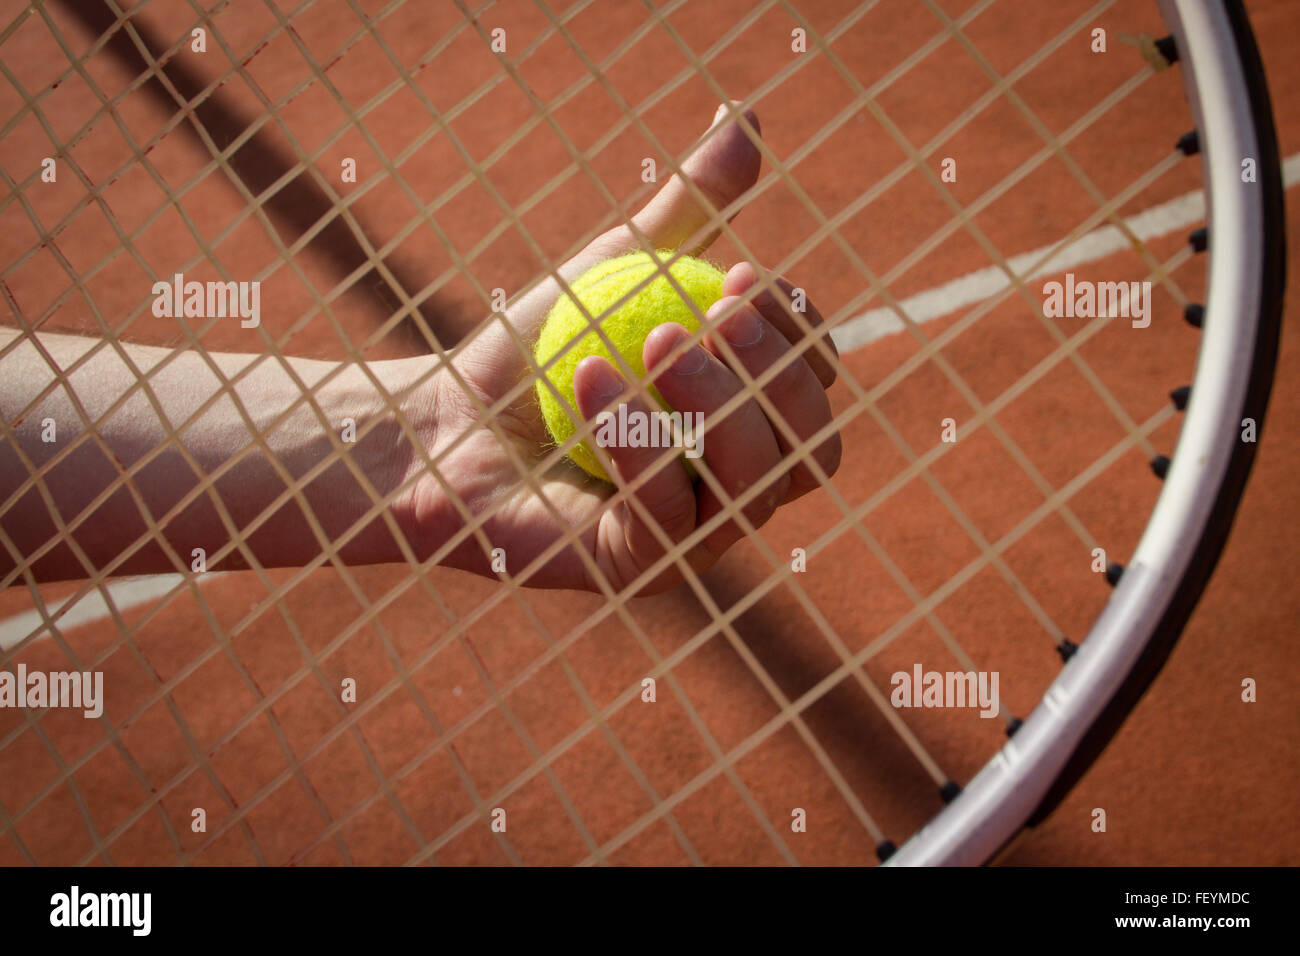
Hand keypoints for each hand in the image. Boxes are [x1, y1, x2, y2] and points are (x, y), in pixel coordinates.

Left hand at [402, 103, 841, 593]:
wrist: (441, 421)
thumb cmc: (537, 350)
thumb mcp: (619, 266)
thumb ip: (687, 210)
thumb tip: (744, 118)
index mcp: (749, 421)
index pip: (817, 386)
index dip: (799, 333)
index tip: (742, 277)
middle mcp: (738, 486)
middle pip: (814, 444)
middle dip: (776, 372)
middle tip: (711, 309)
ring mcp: (696, 535)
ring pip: (761, 485)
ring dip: (718, 403)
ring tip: (651, 341)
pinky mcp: (642, 569)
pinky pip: (675, 519)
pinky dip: (643, 444)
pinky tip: (592, 382)